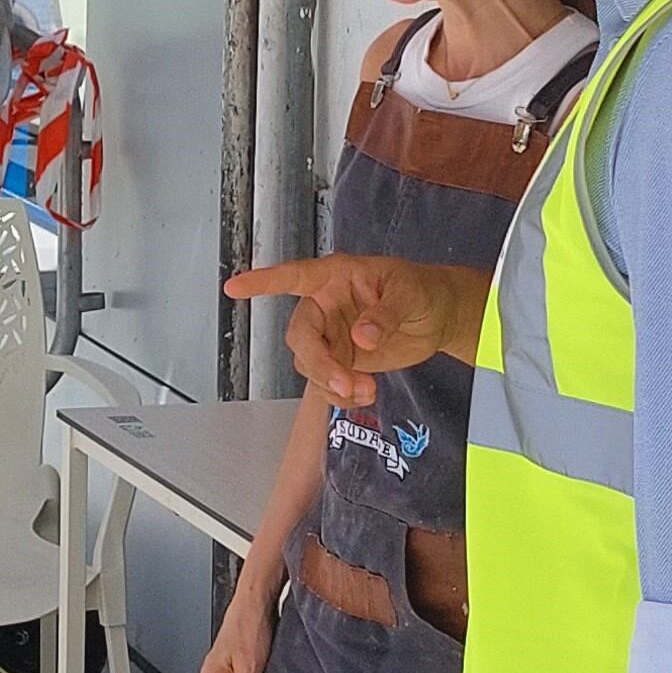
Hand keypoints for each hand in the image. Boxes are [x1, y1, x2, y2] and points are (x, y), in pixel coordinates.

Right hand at [223, 255, 481, 406]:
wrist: (437, 318)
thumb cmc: (421, 291)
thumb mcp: (409, 294)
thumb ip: (385, 314)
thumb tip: (362, 337)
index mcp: (335, 277)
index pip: (293, 276)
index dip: (263, 282)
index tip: (234, 288)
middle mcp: (324, 306)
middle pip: (301, 336)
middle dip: (319, 362)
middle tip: (345, 382)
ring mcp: (330, 336)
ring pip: (310, 364)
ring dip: (333, 383)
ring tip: (367, 390)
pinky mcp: (340, 361)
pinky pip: (325, 383)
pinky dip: (340, 395)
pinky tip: (364, 395)